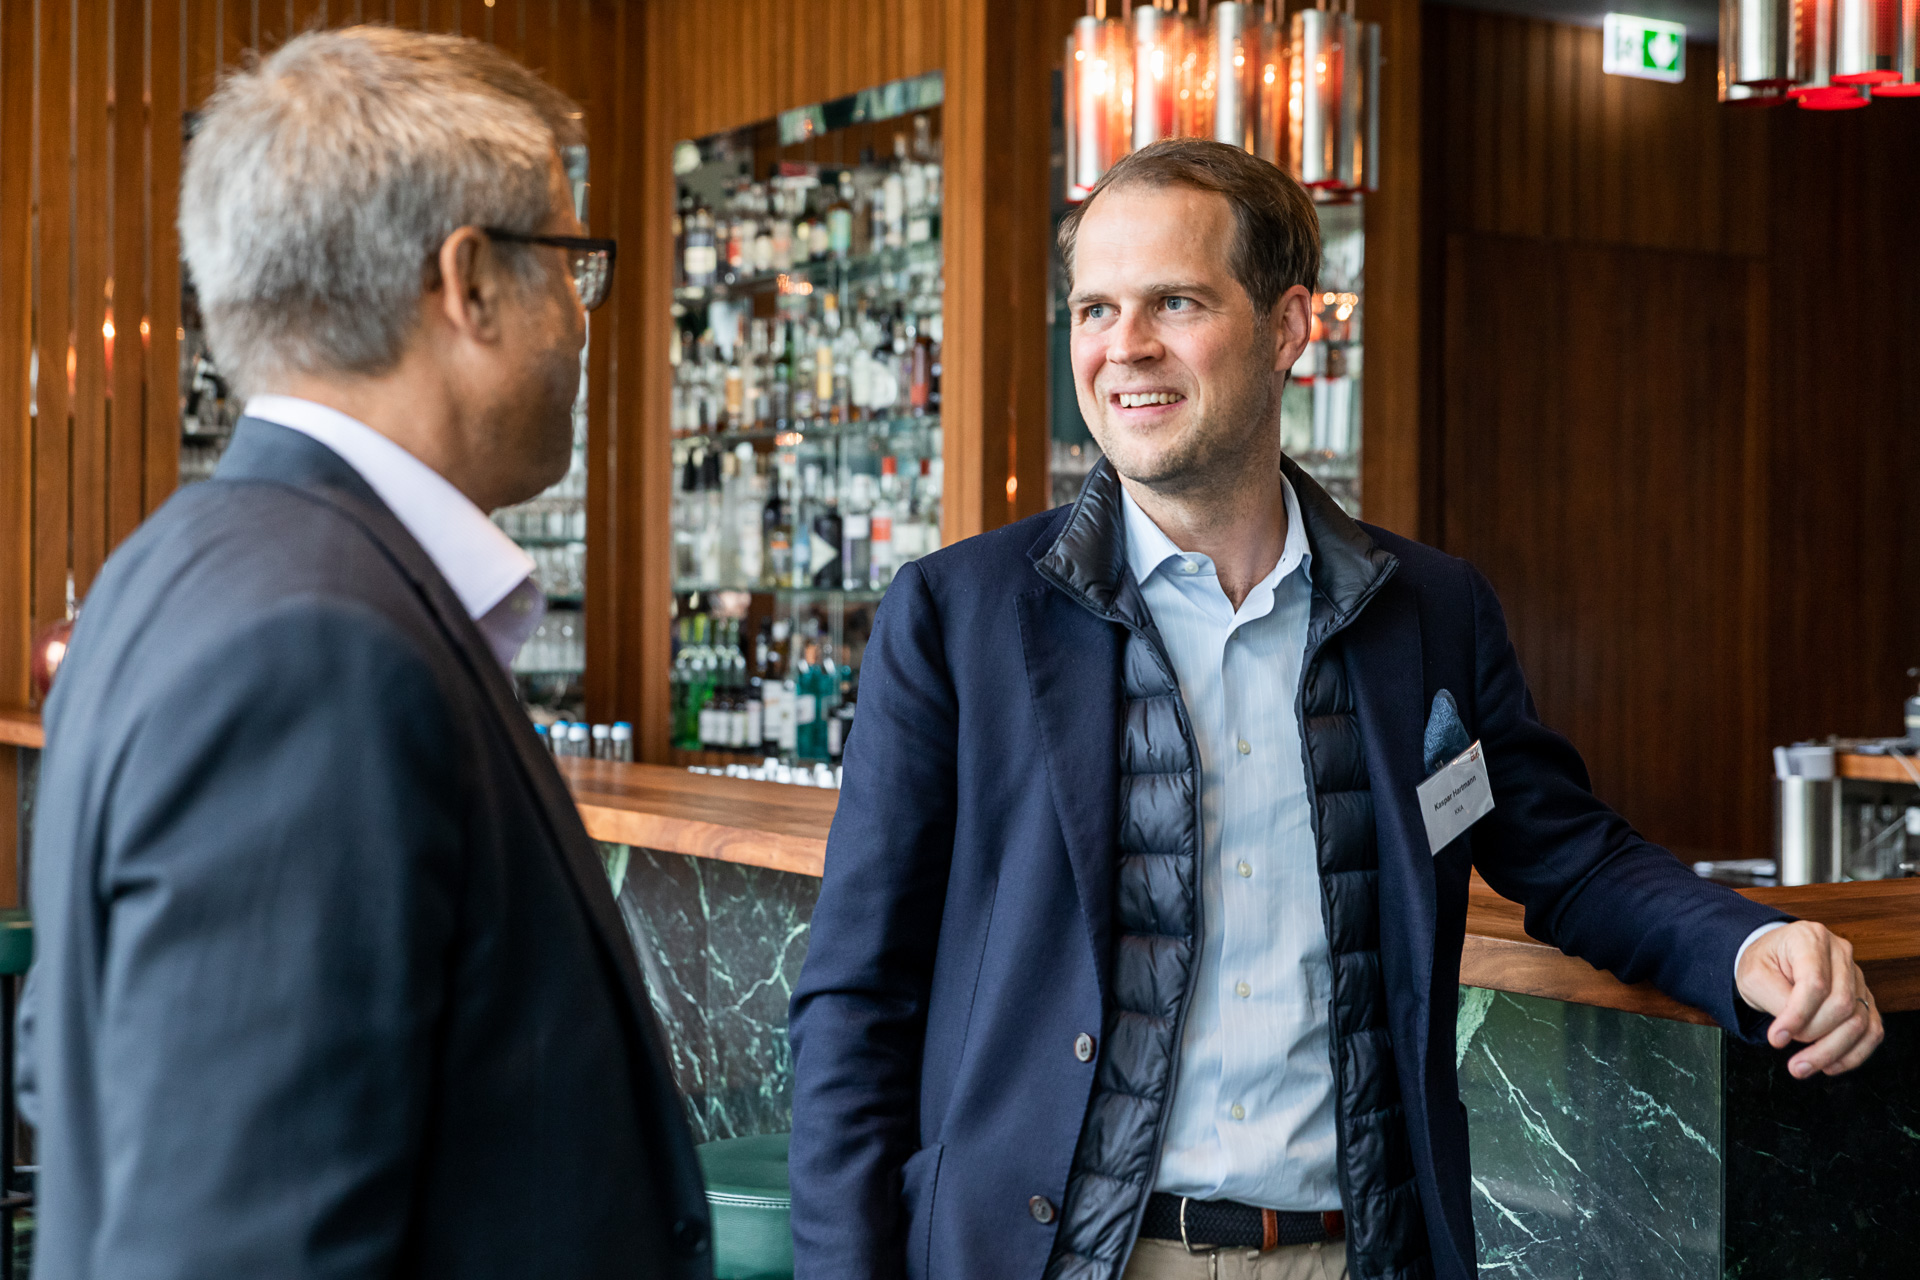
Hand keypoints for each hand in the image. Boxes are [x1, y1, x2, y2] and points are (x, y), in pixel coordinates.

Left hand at [1735, 921, 1883, 1077]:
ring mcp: (1857, 977)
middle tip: (1786, 1050)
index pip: (1815, 983)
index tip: (1776, 1039)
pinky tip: (1830, 1065)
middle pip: (1842, 1005)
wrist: (1773, 959)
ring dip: (1831, 1052)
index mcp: (1810, 939)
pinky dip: (1854, 1053)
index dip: (1797, 1016)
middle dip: (1813, 1035)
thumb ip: (1776, 999)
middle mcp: (1841, 954)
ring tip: (1802, 1067)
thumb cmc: (1763, 964)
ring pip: (1859, 1022)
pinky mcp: (1865, 999)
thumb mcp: (1753, 975)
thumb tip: (1794, 1032)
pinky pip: (1872, 1031)